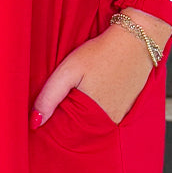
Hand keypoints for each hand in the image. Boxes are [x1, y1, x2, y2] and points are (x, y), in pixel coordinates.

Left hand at [31, 10, 171, 126]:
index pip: (65, 132)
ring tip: (85, 87)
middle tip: (71, 89)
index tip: (53, 103)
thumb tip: (34, 122)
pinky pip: (106, 114)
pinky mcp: (128, 109)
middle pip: (79, 128)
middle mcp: (107, 123)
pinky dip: (99, 106)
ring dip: (84, 111)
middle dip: (69, 115)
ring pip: (93, 122)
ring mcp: (120, 117)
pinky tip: (98, 88)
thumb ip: (49, 96)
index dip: (55, 119)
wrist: (136, 40)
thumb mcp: (69, 70)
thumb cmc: (102, 52)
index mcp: (89, 117)